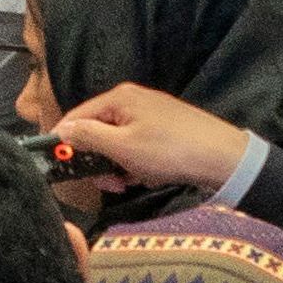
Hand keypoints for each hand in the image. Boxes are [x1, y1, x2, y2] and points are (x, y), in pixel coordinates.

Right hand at [47, 83, 249, 193]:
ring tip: (133, 180)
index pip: (78, 116)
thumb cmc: (172, 150)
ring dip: (120, 166)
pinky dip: (138, 164)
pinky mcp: (165, 130)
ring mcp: (151, 115)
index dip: (65, 141)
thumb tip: (63, 130)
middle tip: (109, 183)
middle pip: (98, 131)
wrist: (223, 158)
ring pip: (119, 143)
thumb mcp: (122, 146)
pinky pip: (138, 147)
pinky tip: (150, 175)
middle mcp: (133, 101)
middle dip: (99, 160)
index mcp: (119, 99)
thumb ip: (88, 136)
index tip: (58, 165)